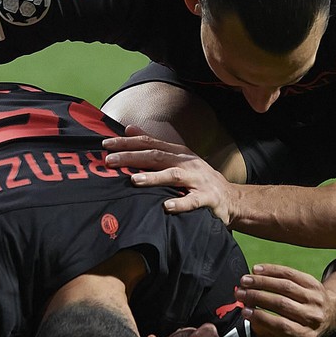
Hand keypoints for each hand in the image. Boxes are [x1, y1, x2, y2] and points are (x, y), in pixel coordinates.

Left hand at [103, 131, 237, 223]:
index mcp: (177, 152)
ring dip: (153, 177)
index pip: (149, 143)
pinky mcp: (207, 198)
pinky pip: (193, 201)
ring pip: (173, 176)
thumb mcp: (177, 157)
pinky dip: (180, 204)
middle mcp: (186, 162)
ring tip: (134, 180)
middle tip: (109, 161)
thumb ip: (154, 145)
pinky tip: (166, 207)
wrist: (230, 198)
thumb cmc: (197, 178)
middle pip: (156, 156)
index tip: (105, 144)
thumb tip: (129, 129)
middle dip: (131, 157)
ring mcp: (197, 179)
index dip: (126, 143)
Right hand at [235, 263, 335, 336]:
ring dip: (261, 282)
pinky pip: (290, 273)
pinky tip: (256, 270)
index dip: (261, 317)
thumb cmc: (300, 328)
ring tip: (244, 281)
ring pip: (285, 286)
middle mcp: (312, 317)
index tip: (244, 311)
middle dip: (257, 297)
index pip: (281, 326)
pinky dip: (271, 270)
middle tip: (240, 293)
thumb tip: (252, 321)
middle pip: (282, 304)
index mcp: (305, 335)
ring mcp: (314, 298)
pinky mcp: (313, 283)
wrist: (328, 313)